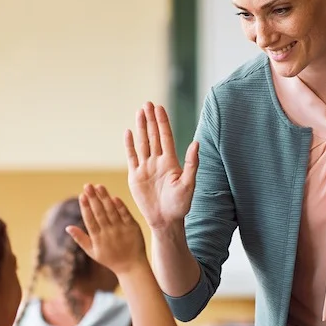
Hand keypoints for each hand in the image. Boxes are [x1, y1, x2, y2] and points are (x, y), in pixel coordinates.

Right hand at [66, 184, 146, 274]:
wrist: (131, 267)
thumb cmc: (110, 259)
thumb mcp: (92, 252)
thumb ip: (80, 238)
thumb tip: (67, 227)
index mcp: (98, 239)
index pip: (90, 220)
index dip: (85, 207)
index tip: (81, 195)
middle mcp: (109, 233)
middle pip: (100, 213)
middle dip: (93, 198)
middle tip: (87, 185)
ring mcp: (121, 230)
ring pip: (112, 211)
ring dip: (105, 198)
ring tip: (99, 186)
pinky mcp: (133, 228)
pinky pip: (126, 215)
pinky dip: (120, 206)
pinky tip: (114, 197)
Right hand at [125, 102, 198, 229]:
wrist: (166, 221)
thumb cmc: (181, 205)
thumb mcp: (189, 184)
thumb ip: (192, 163)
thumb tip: (196, 143)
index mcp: (171, 162)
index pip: (165, 137)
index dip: (162, 122)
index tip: (159, 107)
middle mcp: (158, 162)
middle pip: (153, 136)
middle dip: (150, 120)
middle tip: (147, 103)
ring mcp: (146, 168)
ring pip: (142, 143)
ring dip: (141, 128)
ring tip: (139, 112)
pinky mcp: (135, 176)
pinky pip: (131, 157)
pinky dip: (129, 145)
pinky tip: (128, 132)